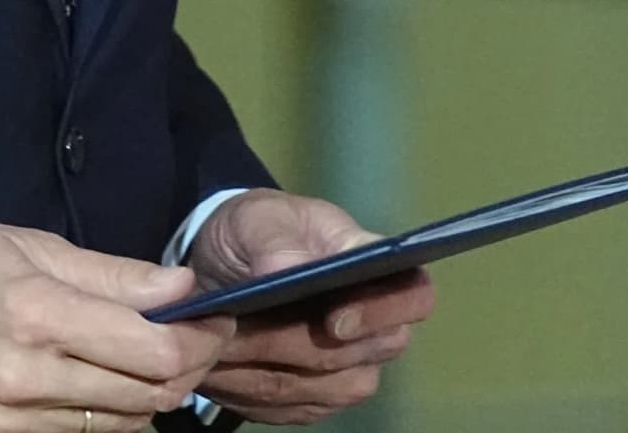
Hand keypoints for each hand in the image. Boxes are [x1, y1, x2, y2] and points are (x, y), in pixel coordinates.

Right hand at [0, 210, 233, 432]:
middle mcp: (28, 377)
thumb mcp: (31, 245)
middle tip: (194, 340)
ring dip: (151, 396)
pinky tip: (104, 385)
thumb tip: (183, 287)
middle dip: (186, 368)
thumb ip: (113, 274)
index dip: (199, 340)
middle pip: (149, 396)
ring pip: (122, 425)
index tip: (212, 319)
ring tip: (149, 360)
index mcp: (39, 315)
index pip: (154, 351)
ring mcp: (12, 419)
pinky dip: (108, 416)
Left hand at [178, 191, 435, 423]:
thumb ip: (275, 239)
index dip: (380, 314)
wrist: (225, 266)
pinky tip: (215, 369)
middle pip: (359, 356)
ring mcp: (350, 368)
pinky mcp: (315, 399)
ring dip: (263, 371)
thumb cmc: (257, 231)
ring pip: (322, 388)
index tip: (332, 321)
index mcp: (377, 269)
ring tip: (214, 347)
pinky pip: (288, 408)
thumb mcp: (257, 217)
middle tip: (234, 328)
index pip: (413, 297)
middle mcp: (377, 327)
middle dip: (292, 344)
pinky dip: (247, 392)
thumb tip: (285, 270)